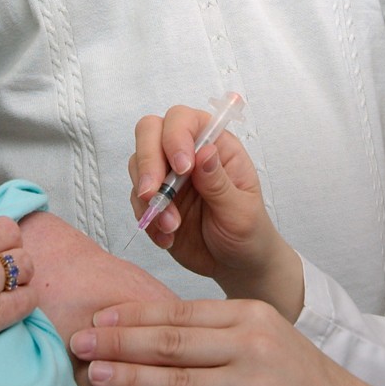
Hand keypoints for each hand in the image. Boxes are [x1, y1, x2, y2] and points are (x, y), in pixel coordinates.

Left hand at [70, 298, 384, 385]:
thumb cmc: (305, 384)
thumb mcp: (268, 338)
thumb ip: (220, 331)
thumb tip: (156, 330)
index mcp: (251, 315)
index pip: (179, 311)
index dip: (132, 315)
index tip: (97, 318)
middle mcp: (251, 344)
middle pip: (169, 340)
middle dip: (116, 341)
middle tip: (77, 341)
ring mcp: (253, 384)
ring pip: (173, 378)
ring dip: (125, 377)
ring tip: (91, 374)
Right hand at [129, 107, 299, 308]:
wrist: (236, 265)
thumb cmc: (248, 231)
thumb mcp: (241, 210)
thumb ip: (219, 182)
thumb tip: (204, 151)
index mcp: (216, 145)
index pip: (184, 120)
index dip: (176, 136)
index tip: (182, 168)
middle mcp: (187, 153)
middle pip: (149, 132)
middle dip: (147, 162)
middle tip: (153, 194)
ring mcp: (167, 176)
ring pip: (137, 165)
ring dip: (149, 198)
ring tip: (171, 226)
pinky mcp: (155, 201)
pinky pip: (137, 201)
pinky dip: (146, 219)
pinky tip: (168, 237)